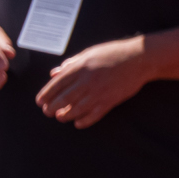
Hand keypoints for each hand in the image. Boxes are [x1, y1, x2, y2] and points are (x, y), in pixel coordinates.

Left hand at [36, 38, 150, 127]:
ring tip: (60, 117)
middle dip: (53, 107)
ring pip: (77, 108)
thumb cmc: (112, 53)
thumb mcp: (88, 54)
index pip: (57, 84)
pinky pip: (95, 114)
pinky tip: (78, 124)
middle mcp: (87, 81)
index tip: (39, 102)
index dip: (46, 94)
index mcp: (80, 68)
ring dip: (66, 115)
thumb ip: (71, 64)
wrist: (138, 59)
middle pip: (64, 98)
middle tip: (47, 112)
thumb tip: (54, 73)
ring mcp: (99, 92)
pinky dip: (85, 121)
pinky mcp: (111, 100)